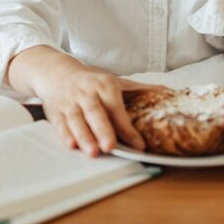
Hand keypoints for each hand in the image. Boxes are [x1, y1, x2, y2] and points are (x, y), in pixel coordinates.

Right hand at [33, 56, 165, 156]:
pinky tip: (71, 144)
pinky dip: (65, 135)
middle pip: (95, 113)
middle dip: (103, 130)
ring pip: (77, 120)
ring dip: (84, 136)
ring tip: (93, 151)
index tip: (138, 144)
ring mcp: (70, 103)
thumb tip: (166, 92)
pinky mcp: (56, 112)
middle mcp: (87, 94)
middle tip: (110, 146)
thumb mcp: (115, 81)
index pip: (117, 108)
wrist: (57, 72)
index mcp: (105, 86)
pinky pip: (60, 124)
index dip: (127, 127)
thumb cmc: (91, 81)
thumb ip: (138, 90)